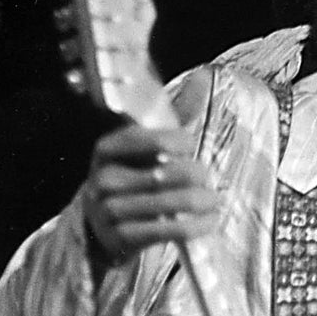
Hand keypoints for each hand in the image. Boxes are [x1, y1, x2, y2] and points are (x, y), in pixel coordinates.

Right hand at [83, 123, 220, 260]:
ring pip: (171, 201)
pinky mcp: (122, 238)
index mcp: (107, 149)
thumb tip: (203, 77)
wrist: (102, 227)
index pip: (151, 139)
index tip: (192, 147)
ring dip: (203, 201)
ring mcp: (109, 210)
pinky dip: (197, 225)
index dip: (181, 142)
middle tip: (208, 178)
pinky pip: (169, 230)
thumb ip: (175, 114)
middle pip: (166, 173)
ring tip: (214, 200)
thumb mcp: (145, 145)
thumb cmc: (134, 176)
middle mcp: (104, 178)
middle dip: (197, 174)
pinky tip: (210, 220)